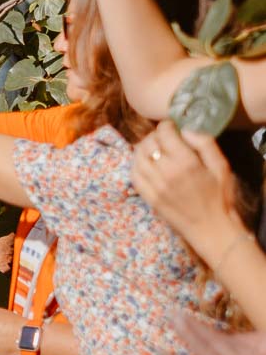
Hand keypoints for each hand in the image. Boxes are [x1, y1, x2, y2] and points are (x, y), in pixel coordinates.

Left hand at [133, 121, 252, 262]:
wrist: (211, 228)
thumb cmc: (220, 197)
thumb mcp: (221, 167)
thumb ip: (205, 144)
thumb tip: (185, 129)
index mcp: (185, 163)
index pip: (164, 133)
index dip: (167, 126)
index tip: (172, 126)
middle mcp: (165, 172)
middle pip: (148, 143)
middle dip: (155, 135)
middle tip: (164, 137)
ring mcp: (154, 186)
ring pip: (137, 156)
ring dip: (143, 147)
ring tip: (153, 147)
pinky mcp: (147, 197)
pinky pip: (133, 174)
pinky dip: (136, 163)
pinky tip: (145, 162)